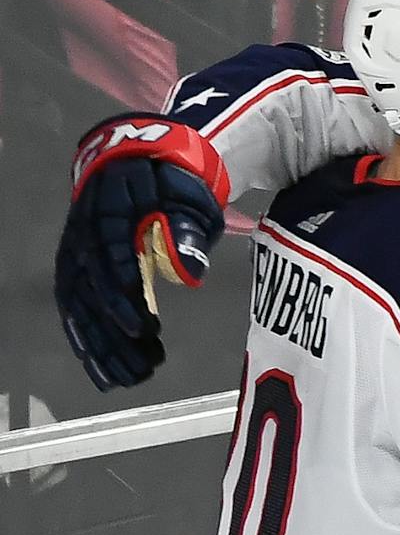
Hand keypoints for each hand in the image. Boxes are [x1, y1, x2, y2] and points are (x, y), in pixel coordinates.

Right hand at [55, 116, 228, 390]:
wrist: (141, 157)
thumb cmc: (173, 180)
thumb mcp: (189, 196)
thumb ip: (187, 229)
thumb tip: (188, 273)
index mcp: (111, 208)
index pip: (111, 256)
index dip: (123, 294)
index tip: (144, 328)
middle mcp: (84, 231)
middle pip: (89, 289)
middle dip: (112, 334)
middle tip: (142, 369)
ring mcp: (75, 249)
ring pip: (78, 304)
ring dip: (100, 345)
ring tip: (128, 378)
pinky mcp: (75, 265)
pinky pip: (74, 307)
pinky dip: (87, 339)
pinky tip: (103, 369)